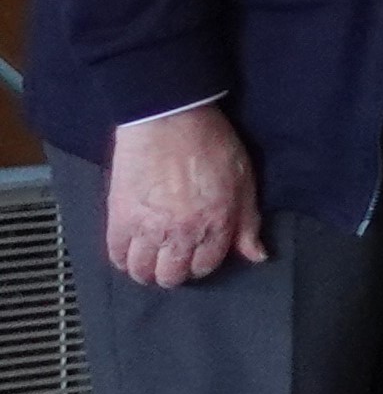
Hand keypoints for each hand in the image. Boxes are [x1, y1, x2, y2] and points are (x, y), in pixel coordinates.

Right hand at [103, 105, 265, 288]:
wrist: (169, 118)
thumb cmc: (212, 144)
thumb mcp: (244, 182)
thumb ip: (248, 223)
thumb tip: (256, 256)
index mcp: (216, 226)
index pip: (205, 266)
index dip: (201, 264)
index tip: (197, 255)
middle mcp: (181, 234)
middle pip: (172, 275)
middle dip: (174, 273)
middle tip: (171, 259)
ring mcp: (147, 227)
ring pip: (141, 271)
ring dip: (146, 270)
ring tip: (150, 259)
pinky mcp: (119, 216)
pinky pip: (115, 253)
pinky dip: (121, 258)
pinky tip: (129, 251)